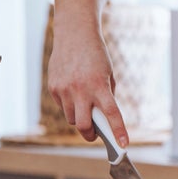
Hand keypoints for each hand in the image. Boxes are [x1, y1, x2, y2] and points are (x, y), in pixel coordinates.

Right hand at [46, 19, 128, 147]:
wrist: (74, 34)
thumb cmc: (96, 55)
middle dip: (91, 135)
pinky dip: (69, 104)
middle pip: (84, 126)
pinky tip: (72, 91)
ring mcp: (64, 89)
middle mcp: (81, 89)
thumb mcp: (108, 74)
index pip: (111, 114)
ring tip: (84, 106)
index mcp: (99, 85)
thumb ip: (106, 95)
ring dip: (79, 117)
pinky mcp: (53, 88)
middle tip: (95, 135)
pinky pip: (62, 106)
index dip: (118, 131)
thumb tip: (102, 118)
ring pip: (72, 118)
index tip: (123, 145)